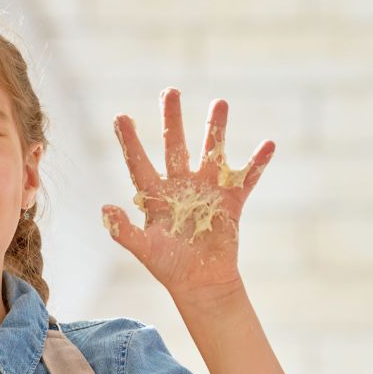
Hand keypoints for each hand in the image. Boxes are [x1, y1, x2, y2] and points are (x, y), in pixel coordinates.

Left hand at [103, 88, 273, 303]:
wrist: (202, 282)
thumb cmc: (169, 267)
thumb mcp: (144, 249)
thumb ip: (124, 230)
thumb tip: (104, 208)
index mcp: (155, 194)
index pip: (139, 162)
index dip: (129, 141)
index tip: (120, 116)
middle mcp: (181, 185)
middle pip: (174, 145)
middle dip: (171, 119)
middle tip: (170, 91)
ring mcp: (207, 190)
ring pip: (211, 152)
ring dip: (215, 129)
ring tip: (220, 102)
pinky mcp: (231, 201)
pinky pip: (246, 178)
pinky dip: (257, 163)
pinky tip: (269, 145)